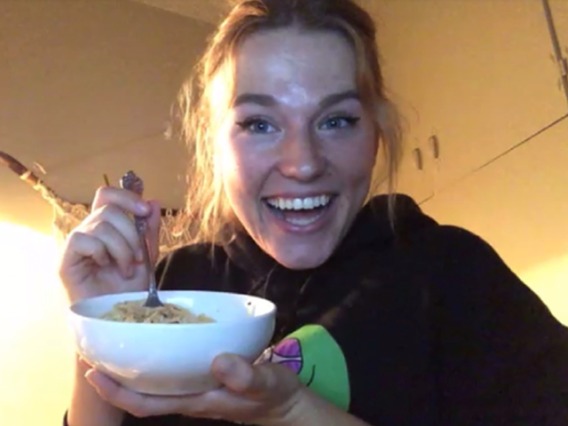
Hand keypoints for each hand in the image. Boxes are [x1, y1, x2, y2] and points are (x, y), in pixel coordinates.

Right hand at [58, 186, 160, 303]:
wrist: (120, 319)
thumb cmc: (128, 290)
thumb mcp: (147, 256)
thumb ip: (149, 230)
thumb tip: (152, 202)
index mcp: (106, 228)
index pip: (108, 195)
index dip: (126, 196)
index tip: (145, 210)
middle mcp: (88, 232)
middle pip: (108, 209)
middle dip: (131, 233)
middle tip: (138, 258)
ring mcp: (75, 246)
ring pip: (101, 225)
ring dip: (122, 248)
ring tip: (126, 269)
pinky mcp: (65, 261)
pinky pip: (82, 239)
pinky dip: (102, 252)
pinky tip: (105, 267)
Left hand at [84, 353, 303, 424]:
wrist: (285, 404)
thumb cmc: (275, 396)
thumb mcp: (266, 384)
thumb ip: (246, 375)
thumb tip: (218, 361)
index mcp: (196, 400)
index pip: (146, 403)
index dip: (116, 392)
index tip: (93, 372)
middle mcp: (189, 395)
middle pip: (141, 392)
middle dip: (115, 376)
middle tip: (94, 348)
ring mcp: (196, 387)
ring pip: (155, 381)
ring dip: (133, 365)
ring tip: (117, 340)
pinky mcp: (205, 377)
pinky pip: (172, 369)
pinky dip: (158, 356)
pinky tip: (158, 337)